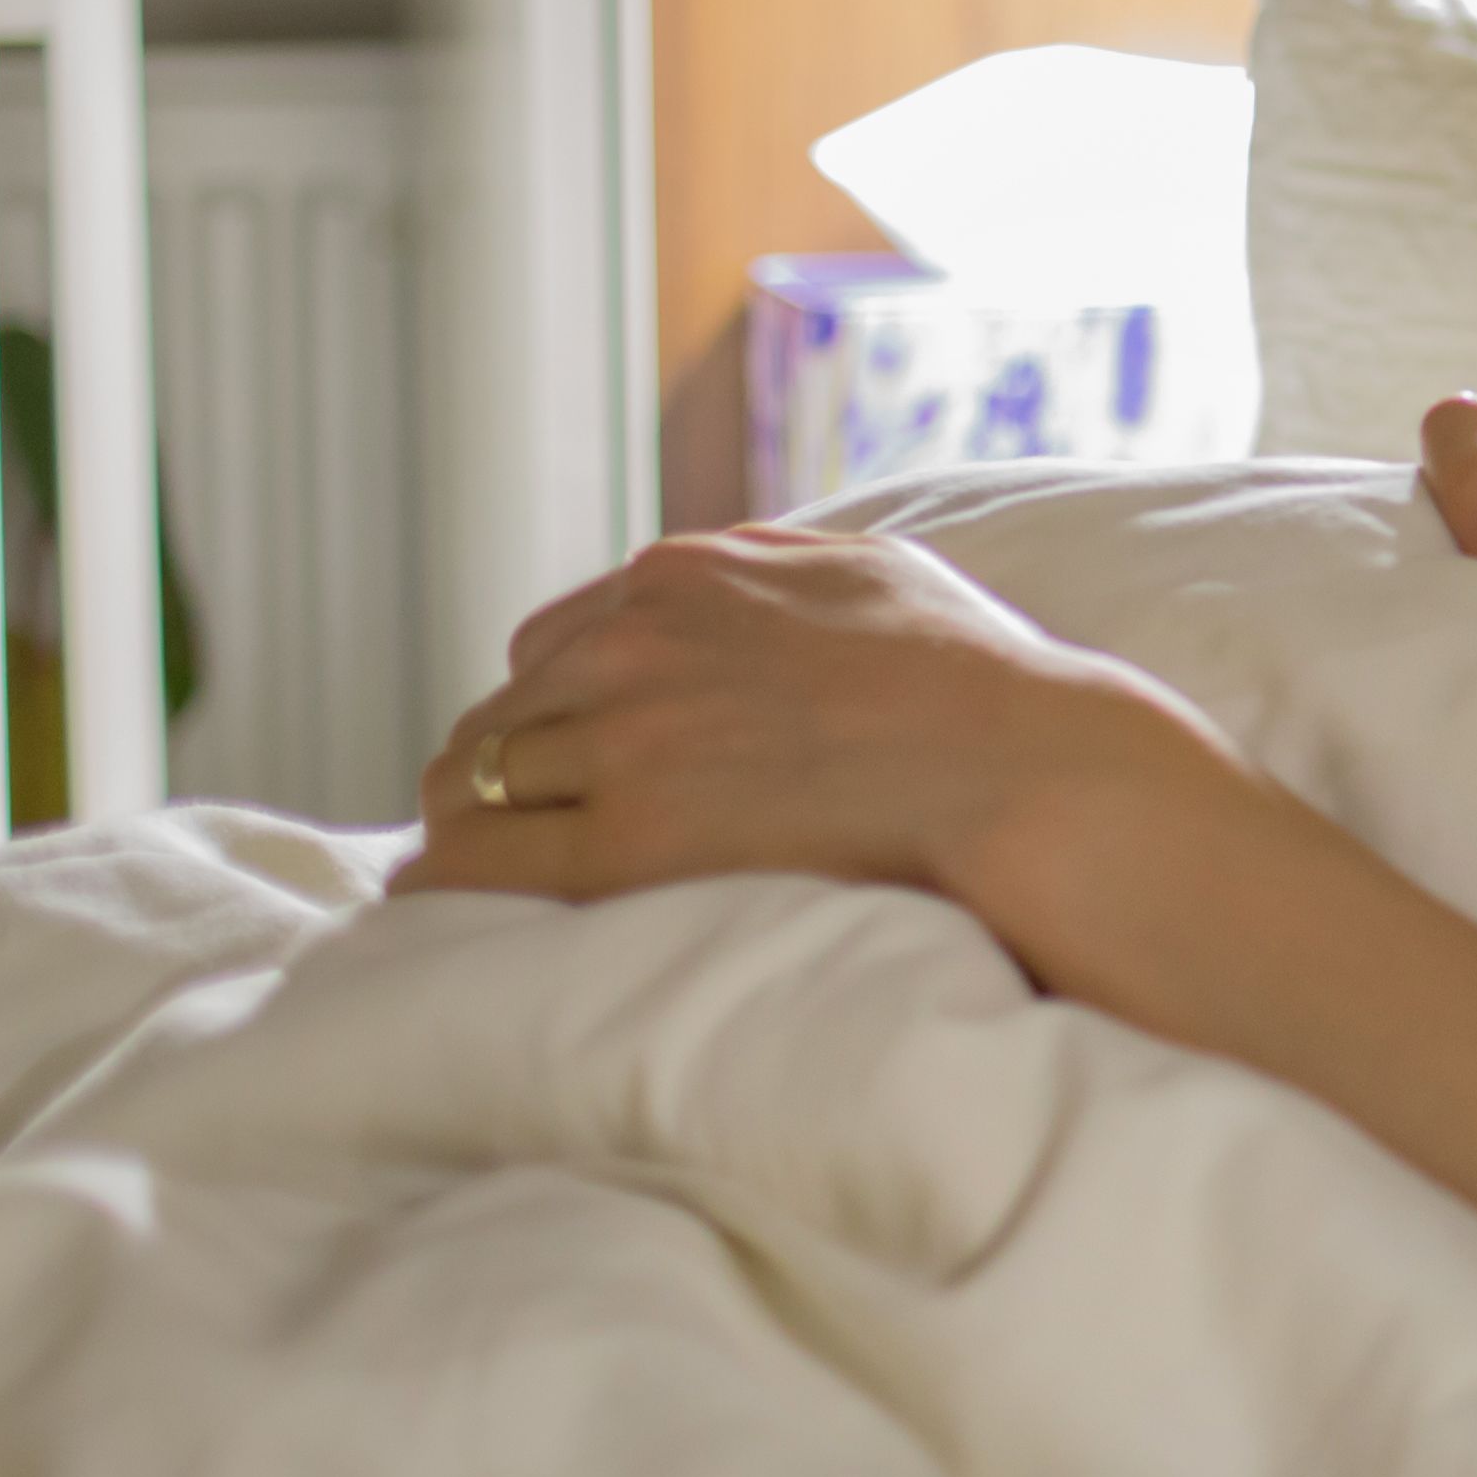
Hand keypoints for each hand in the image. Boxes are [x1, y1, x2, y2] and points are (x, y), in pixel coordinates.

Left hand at [398, 527, 1241, 908]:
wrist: (1026, 771)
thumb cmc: (983, 683)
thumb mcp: (876, 569)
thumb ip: (783, 566)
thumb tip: (747, 571)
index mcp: (689, 576)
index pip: (556, 643)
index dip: (566, 710)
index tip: (587, 762)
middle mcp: (636, 643)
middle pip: (505, 712)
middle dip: (518, 768)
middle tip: (538, 833)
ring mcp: (625, 739)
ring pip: (470, 778)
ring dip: (480, 823)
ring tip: (497, 878)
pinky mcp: (626, 840)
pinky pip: (474, 861)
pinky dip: (449, 882)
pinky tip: (450, 909)